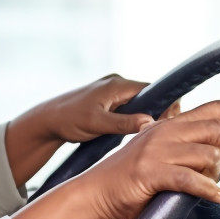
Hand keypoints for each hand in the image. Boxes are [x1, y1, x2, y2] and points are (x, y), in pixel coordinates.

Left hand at [5, 74, 178, 186]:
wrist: (46, 120)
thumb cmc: (68, 120)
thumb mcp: (97, 124)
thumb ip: (124, 123)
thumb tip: (151, 122)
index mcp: (117, 85)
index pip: (154, 90)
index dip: (167, 105)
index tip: (173, 123)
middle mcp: (117, 84)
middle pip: (149, 96)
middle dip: (158, 113)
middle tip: (165, 133)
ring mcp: (112, 92)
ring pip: (139, 104)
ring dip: (145, 117)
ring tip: (151, 135)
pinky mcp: (107, 101)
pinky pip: (129, 108)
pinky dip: (135, 118)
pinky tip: (136, 133)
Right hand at [12, 99, 219, 218]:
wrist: (94, 194)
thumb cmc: (128, 181)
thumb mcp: (157, 154)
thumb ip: (184, 147)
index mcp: (167, 124)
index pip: (215, 107)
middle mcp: (163, 131)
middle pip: (218, 128)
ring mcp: (156, 151)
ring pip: (208, 154)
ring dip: (218, 173)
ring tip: (211, 185)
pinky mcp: (150, 172)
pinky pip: (191, 179)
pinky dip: (210, 190)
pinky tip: (217, 197)